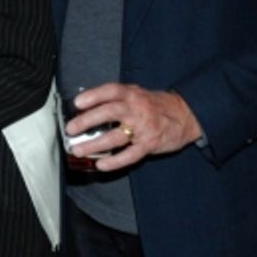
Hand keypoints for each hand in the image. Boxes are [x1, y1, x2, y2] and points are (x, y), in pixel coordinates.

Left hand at [66, 83, 202, 170]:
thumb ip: (116, 97)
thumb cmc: (155, 105)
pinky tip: (101, 164)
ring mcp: (143, 128)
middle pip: (108, 113)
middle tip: (71, 129)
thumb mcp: (137, 93)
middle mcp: (136, 109)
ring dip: (94, 144)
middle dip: (86, 121)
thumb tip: (87, 105)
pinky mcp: (149, 144)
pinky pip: (130, 155)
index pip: (110, 91)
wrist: (185, 115)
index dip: (93, 95)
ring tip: (78, 150)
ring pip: (115, 137)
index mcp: (131, 94)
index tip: (77, 103)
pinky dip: (114, 161)